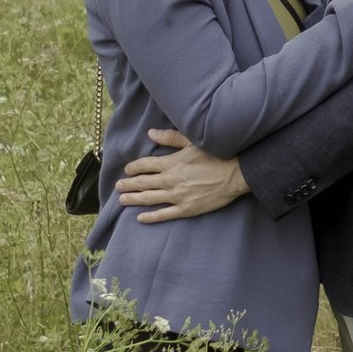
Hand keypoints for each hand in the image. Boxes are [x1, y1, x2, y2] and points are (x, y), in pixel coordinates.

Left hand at [116, 129, 247, 222]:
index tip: (127, 169)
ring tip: (122, 200)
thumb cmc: (216, 155)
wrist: (235, 174)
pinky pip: (163, 215)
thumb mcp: (192, 142)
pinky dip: (150, 217)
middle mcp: (170, 180)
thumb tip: (150, 133)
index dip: (133, 167)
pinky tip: (140, 218)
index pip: (144, 165)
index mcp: (170, 163)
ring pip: (149, 199)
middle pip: (142, 183)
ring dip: (133, 199)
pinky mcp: (186, 209)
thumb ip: (170, 138)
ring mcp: (177, 196)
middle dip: (127, 184)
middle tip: (117, 186)